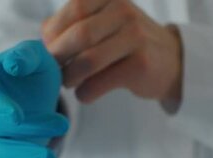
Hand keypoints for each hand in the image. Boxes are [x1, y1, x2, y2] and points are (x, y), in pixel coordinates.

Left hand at [41, 0, 182, 105]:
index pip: (74, 9)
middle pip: (79, 34)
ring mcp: (135, 37)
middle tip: (52, 71)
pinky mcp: (141, 65)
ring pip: (88, 60)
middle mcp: (124, 11)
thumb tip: (42, 41)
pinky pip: (101, 82)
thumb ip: (72, 25)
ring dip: (70, 77)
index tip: (48, 52)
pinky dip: (85, 92)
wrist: (170, 60)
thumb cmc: (126, 42)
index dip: (54, 33)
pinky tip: (85, 94)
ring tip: (68, 83)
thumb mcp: (103, 22)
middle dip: (59, 57)